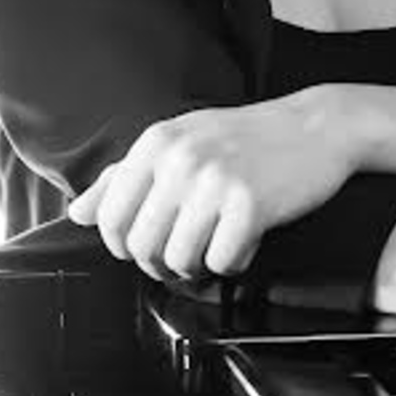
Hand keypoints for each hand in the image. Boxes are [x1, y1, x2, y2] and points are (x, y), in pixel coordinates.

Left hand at [66, 92, 354, 281]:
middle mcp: (180, 159)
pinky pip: (222, 262)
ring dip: (197, 267)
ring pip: (179, 260)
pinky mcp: (251, 205)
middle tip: (186, 255)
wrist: (317, 128)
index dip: (125, 246)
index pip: (110, 219)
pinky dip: (233, 262)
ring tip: (215, 246)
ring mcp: (215, 181)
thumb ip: (123, 177)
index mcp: (155, 143)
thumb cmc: (245, 140)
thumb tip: (79, 213)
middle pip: (141, 247)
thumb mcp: (179, 143)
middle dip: (161, 264)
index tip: (151, 244)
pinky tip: (244, 241)